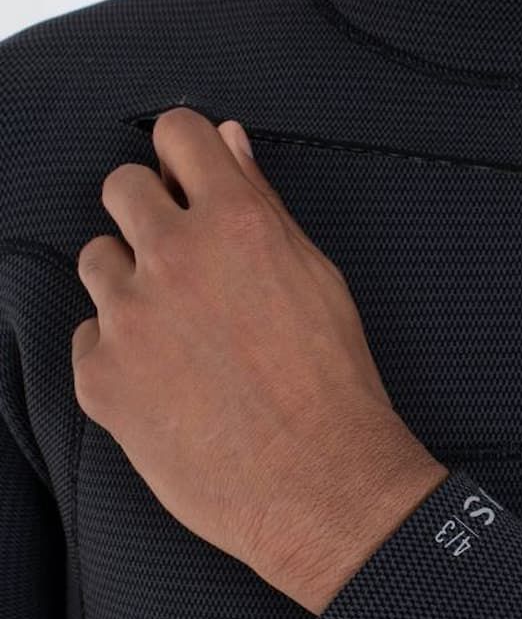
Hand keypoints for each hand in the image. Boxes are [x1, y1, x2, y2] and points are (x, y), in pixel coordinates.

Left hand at [71, 107, 447, 613]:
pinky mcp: (101, 378)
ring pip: (97, 261)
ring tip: (180, 331)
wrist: (321, 483)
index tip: (187, 175)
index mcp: (236, 224)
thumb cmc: (333, 385)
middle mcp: (174, 258)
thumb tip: (229, 145)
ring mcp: (129, 318)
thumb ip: (263, 204)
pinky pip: (90, 337)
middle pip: (121, 187)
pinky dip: (121, 350)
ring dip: (130, 281)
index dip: (183, 152)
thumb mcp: (317, 279)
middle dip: (149, 211)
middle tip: (185, 260)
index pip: (178, 135)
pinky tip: (168, 381)